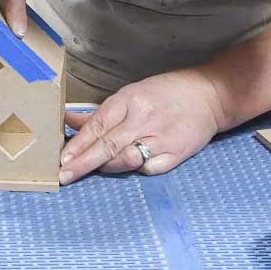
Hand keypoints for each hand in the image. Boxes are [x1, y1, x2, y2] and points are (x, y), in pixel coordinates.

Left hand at [59, 70, 225, 183]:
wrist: (209, 95)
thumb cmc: (165, 93)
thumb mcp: (131, 94)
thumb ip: (101, 113)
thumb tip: (67, 119)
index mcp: (131, 100)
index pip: (98, 125)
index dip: (78, 144)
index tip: (61, 159)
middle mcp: (144, 118)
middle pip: (108, 145)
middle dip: (83, 163)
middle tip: (64, 176)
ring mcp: (162, 137)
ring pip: (126, 159)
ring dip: (107, 167)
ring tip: (96, 169)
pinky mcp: (177, 152)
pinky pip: (149, 168)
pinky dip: (137, 169)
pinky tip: (132, 165)